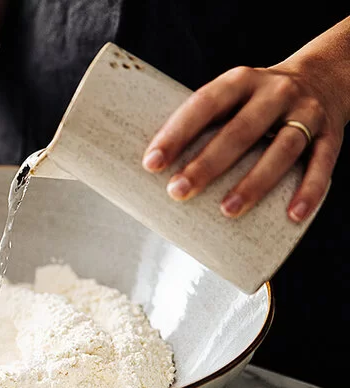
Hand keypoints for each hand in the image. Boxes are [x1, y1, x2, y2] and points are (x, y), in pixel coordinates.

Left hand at [143, 64, 345, 221]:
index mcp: (240, 80)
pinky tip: (292, 215)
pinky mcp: (331, 134)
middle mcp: (275, 92)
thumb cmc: (257, 100)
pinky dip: (308, 190)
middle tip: (178, 192)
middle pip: (240, 131)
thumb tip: (156, 167)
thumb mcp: (232, 95)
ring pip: (281, 149)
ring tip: (227, 210)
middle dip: (207, 164)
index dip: (177, 133)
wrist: (324, 76)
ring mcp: (305, 113)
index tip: (152, 163)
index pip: (204, 104)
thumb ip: (203, 122)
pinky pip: (322, 164)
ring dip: (254, 183)